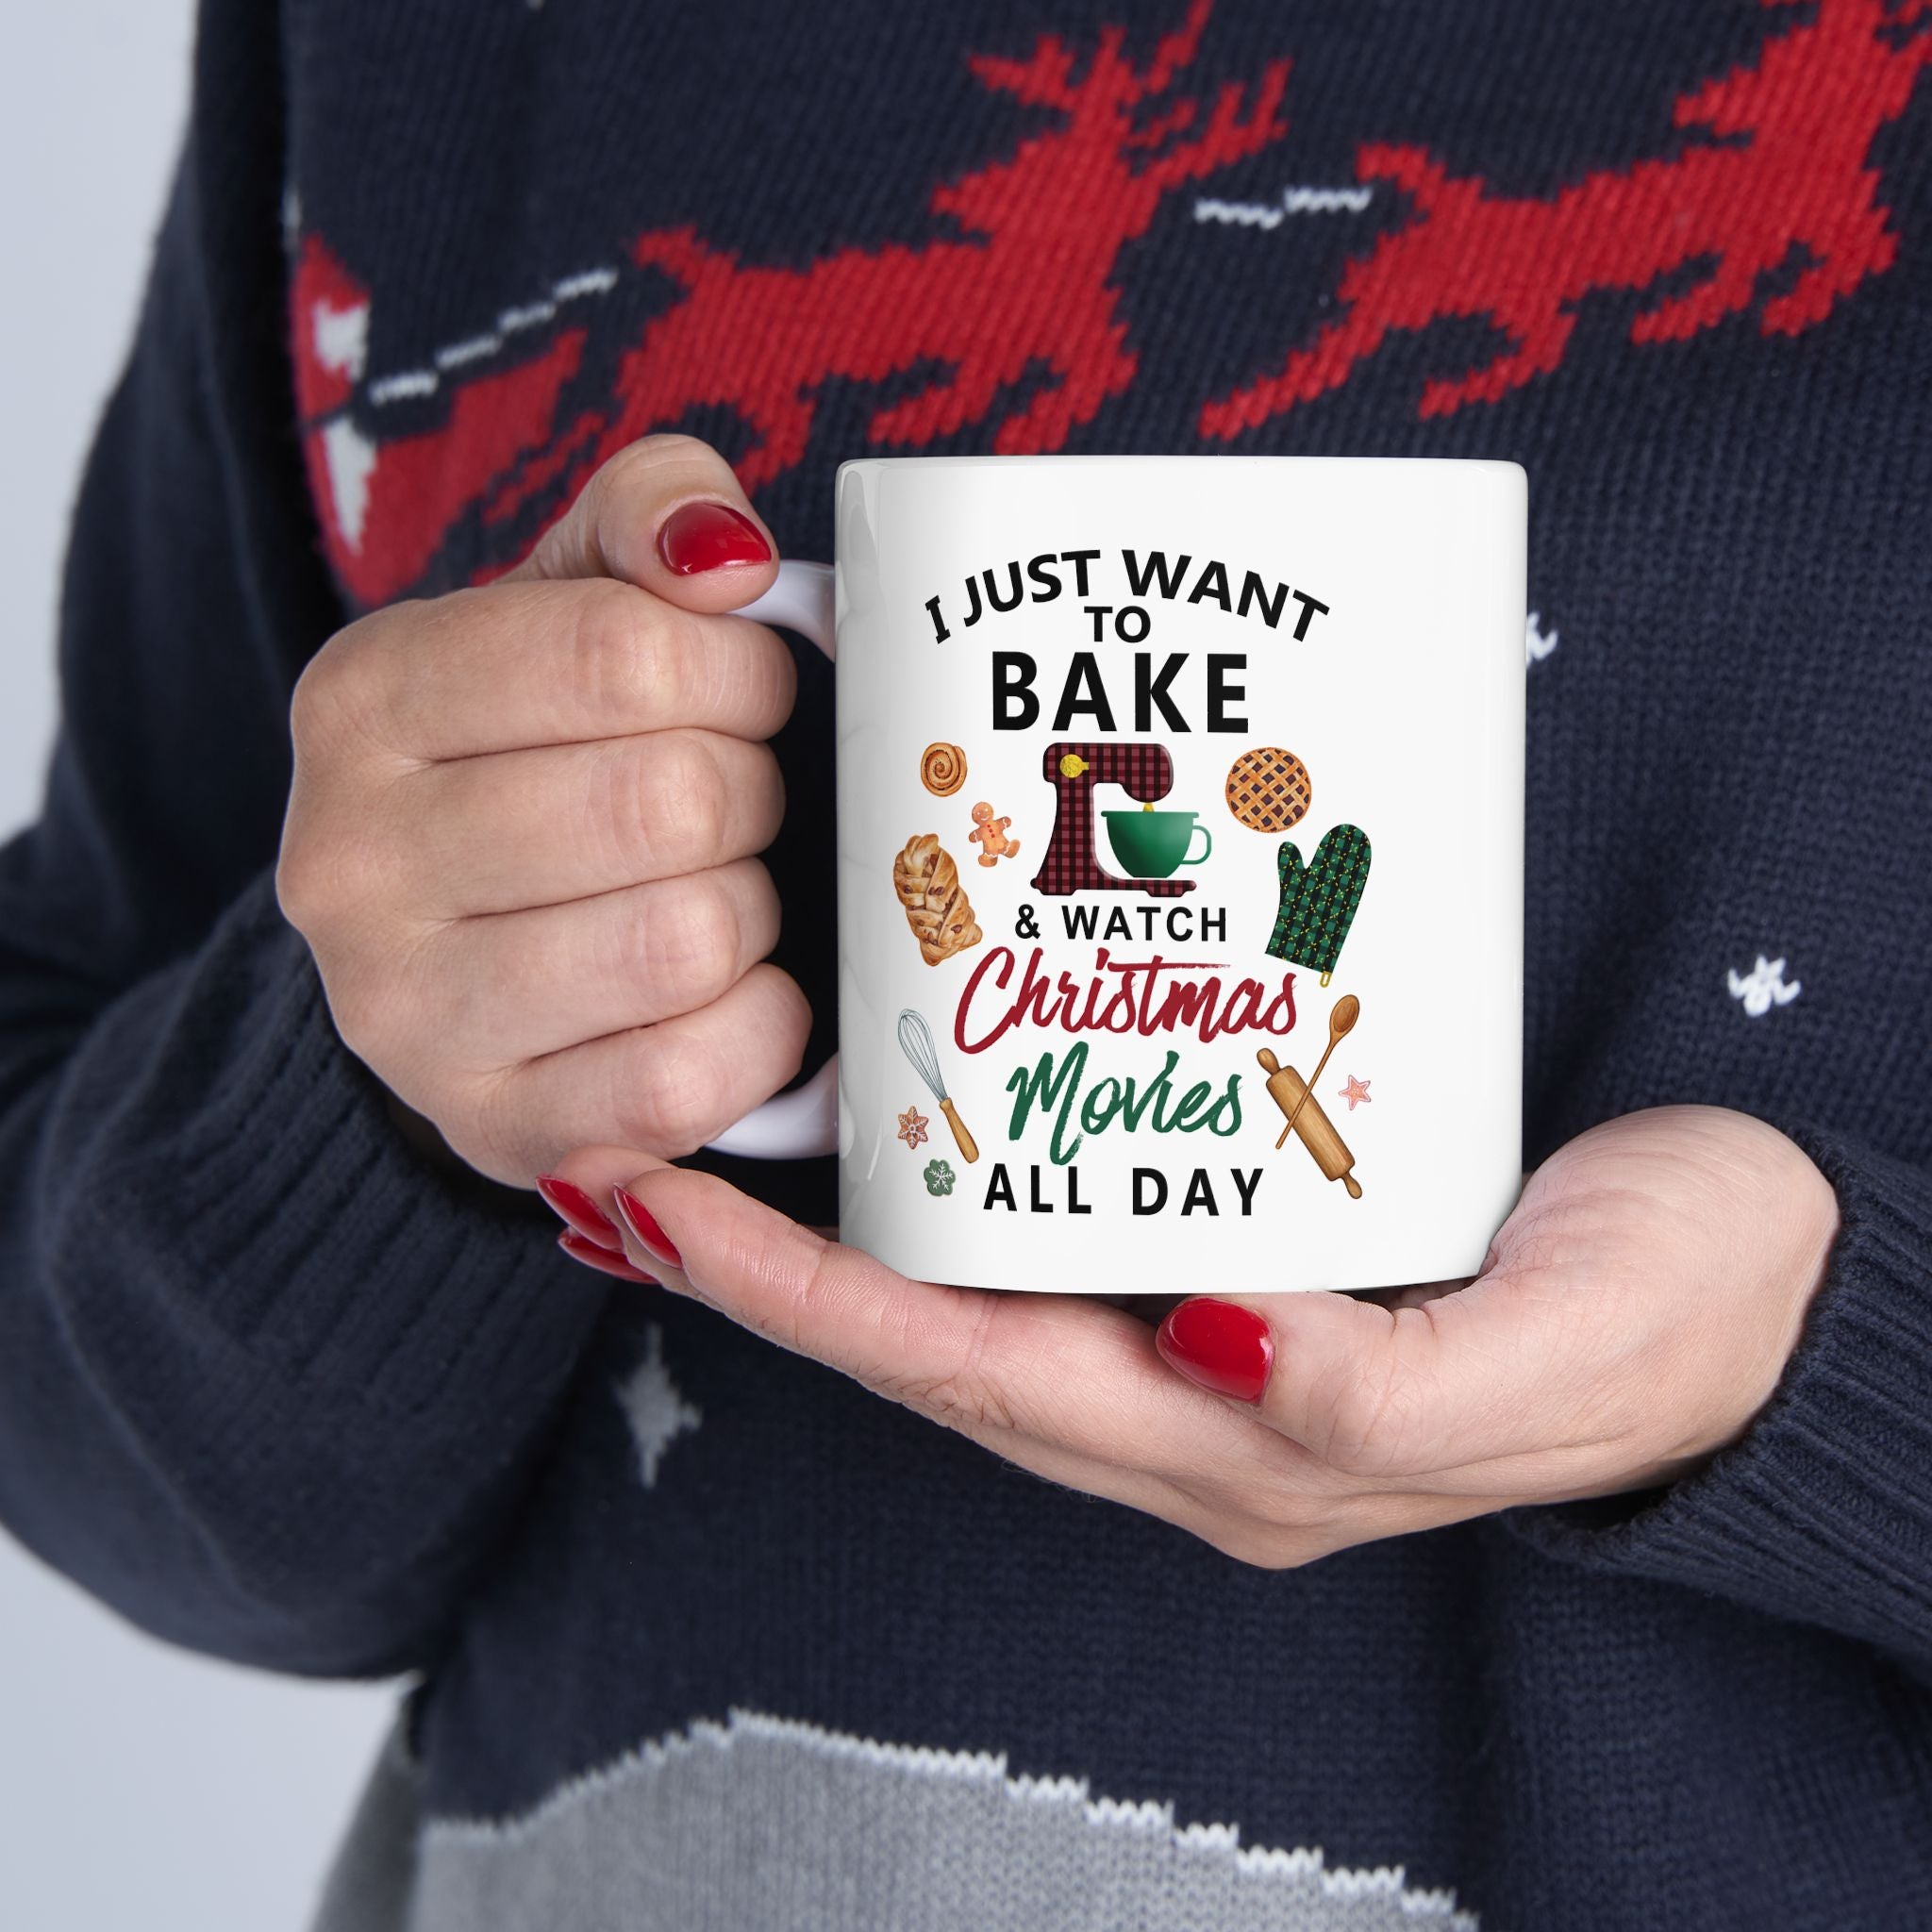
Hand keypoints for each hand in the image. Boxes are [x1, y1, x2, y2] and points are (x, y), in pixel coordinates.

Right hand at [277, 436, 808, 1185]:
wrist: (460, 947)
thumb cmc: (545, 752)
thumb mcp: (573, 597)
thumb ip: (650, 514)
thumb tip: (726, 557)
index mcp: (364, 699)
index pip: (623, 654)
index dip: (738, 672)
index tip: (746, 692)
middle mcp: (349, 863)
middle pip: (669, 802)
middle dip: (749, 793)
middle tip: (735, 801)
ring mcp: (406, 1017)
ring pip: (686, 940)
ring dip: (751, 910)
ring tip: (719, 890)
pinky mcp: (494, 1130)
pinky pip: (688, 1079)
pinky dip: (758, 1029)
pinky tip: (731, 992)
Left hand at [543, 1107, 1839, 1564]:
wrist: (1774, 1278)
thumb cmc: (1678, 1316)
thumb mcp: (1553, 1357)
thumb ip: (1378, 1393)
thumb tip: (1209, 1343)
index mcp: (1249, 1451)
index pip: (975, 1377)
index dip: (809, 1304)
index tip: (662, 1211)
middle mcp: (1200, 1409)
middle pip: (939, 1342)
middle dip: (772, 1272)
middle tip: (631, 1157)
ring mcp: (1216, 1340)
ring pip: (986, 1291)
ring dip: (847, 1230)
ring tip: (725, 1131)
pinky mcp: (1254, 1256)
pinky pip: (1066, 1236)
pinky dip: (964, 1186)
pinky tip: (919, 1109)